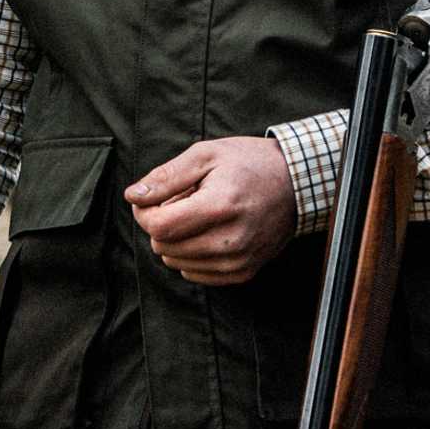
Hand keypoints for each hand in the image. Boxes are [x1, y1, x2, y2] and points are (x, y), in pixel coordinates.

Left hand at [125, 136, 295, 285]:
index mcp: (220, 206)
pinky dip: (192, 254)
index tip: (150, 197)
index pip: (159, 227)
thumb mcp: (206, 154)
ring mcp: (239, 260)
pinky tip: (208, 230)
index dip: (144, 212)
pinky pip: (196, 273)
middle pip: (164, 247)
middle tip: (182, 200)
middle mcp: (230, 240)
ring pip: (176, 262)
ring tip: (199, 213)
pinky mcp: (244, 272)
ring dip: (177, 238)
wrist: (296, 182)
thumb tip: (133, 196)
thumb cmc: (248, 162)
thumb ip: (166, 177)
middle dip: (162, 223)